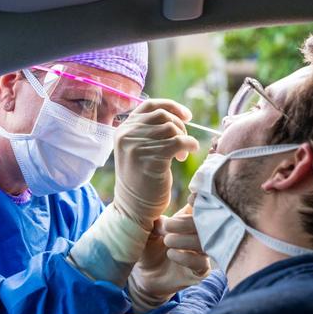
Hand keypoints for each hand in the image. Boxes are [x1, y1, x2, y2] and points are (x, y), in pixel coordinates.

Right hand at [113, 100, 198, 230]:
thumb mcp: (137, 150)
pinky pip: (178, 141)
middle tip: (184, 142)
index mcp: (122, 130)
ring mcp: (136, 146)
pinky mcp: (150, 159)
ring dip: (183, 138)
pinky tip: (188, 152)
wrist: (133, 208)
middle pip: (163, 116)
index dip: (171, 106)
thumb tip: (175, 116)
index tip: (187, 115)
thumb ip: (148, 132)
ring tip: (182, 154)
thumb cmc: (141, 180)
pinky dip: (189, 145)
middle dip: (180, 126)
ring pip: (171, 128)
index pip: (150, 105)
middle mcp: (126, 135)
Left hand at [128, 205, 210, 313]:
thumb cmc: (149, 248)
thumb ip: (159, 222)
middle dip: (186, 223)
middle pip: (206, 224)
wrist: (145, 276)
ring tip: (167, 240)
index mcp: (189, 219)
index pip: (202, 206)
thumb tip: (165, 220)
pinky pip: (201, 263)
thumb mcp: (148, 231)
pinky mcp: (200, 270)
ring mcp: (202, 253)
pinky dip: (186, 257)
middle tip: (167, 226)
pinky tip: (171, 254)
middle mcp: (200, 235)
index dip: (201, 200)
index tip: (191, 198)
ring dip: (185, 239)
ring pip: (205, 243)